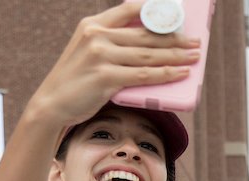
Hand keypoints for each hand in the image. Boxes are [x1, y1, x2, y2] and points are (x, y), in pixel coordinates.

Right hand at [29, 3, 200, 129]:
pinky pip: (144, 75)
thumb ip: (112, 43)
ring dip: (176, 55)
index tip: (178, 14)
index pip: (130, 9)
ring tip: (194, 56)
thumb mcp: (88, 51)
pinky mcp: (106, 77)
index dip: (156, 10)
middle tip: (196, 41)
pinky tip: (180, 73)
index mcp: (93, 24)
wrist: (52, 103)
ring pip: (149, 55)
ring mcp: (101, 55)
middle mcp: (97, 35)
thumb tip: (150, 46)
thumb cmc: (76, 80)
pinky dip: (165, 74)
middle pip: (145, 34)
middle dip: (175, 38)